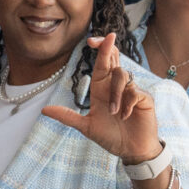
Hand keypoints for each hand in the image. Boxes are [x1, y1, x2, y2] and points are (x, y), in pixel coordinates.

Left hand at [43, 34, 159, 162]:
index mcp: (102, 88)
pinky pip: (134, 92)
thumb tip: (44, 111)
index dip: (100, 48)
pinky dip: (127, 104)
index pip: (101, 63)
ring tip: (115, 113)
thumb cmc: (111, 137)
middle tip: (108, 37)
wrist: (131, 151)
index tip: (92, 40)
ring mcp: (132, 90)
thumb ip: (67, 117)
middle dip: (109, 47)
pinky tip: (126, 116)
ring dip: (116, 94)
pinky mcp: (144, 98)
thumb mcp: (86, 127)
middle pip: (114, 58)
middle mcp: (116, 86)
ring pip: (121, 76)